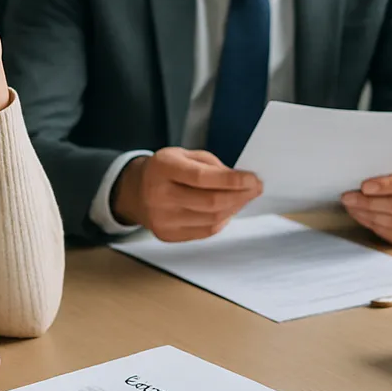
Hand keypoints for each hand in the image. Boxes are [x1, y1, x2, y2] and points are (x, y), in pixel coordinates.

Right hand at [112, 147, 262, 241]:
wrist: (135, 191)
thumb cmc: (166, 170)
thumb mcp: (184, 155)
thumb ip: (211, 165)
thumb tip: (241, 181)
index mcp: (162, 168)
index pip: (202, 178)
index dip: (232, 180)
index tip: (253, 179)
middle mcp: (158, 195)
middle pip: (210, 202)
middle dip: (240, 196)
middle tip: (256, 189)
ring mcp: (162, 219)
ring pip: (211, 219)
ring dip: (234, 208)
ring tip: (244, 198)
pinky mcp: (167, 235)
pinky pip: (205, 232)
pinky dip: (222, 221)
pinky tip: (228, 210)